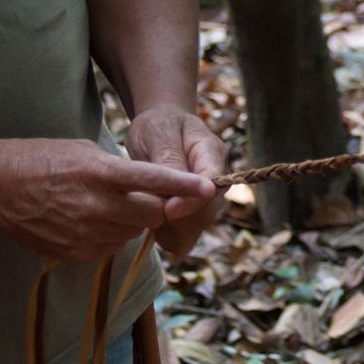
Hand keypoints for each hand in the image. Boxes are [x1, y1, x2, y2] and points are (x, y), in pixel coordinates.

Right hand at [0, 137, 215, 260]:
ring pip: (133, 231)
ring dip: (133, 219)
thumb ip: (120, 169)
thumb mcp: (85, 151)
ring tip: (109, 202)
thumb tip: (151, 182)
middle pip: (152, 213)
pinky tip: (92, 218)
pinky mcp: (75, 253)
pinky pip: (111, 246)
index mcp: (99, 174)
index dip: (185, 185)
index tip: (209, 187)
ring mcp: (84, 234)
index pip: (154, 181)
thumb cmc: (40, 159)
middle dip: (156, 204)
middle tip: (146, 192)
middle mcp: (95, 207)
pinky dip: (112, 233)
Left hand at [126, 105, 226, 255]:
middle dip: (179, 219)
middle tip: (147, 212)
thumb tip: (174, 193)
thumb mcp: (157, 134)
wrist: (161, 126)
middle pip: (208, 211)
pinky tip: (152, 225)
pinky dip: (169, 237)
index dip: (193, 201)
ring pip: (198, 227)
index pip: (214, 183)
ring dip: (172, 229)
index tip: (168, 211)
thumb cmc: (158, 125)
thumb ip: (167, 160)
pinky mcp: (196, 212)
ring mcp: (208, 197)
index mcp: (211, 151)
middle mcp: (217, 177)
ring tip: (146, 215)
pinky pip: (188, 237)